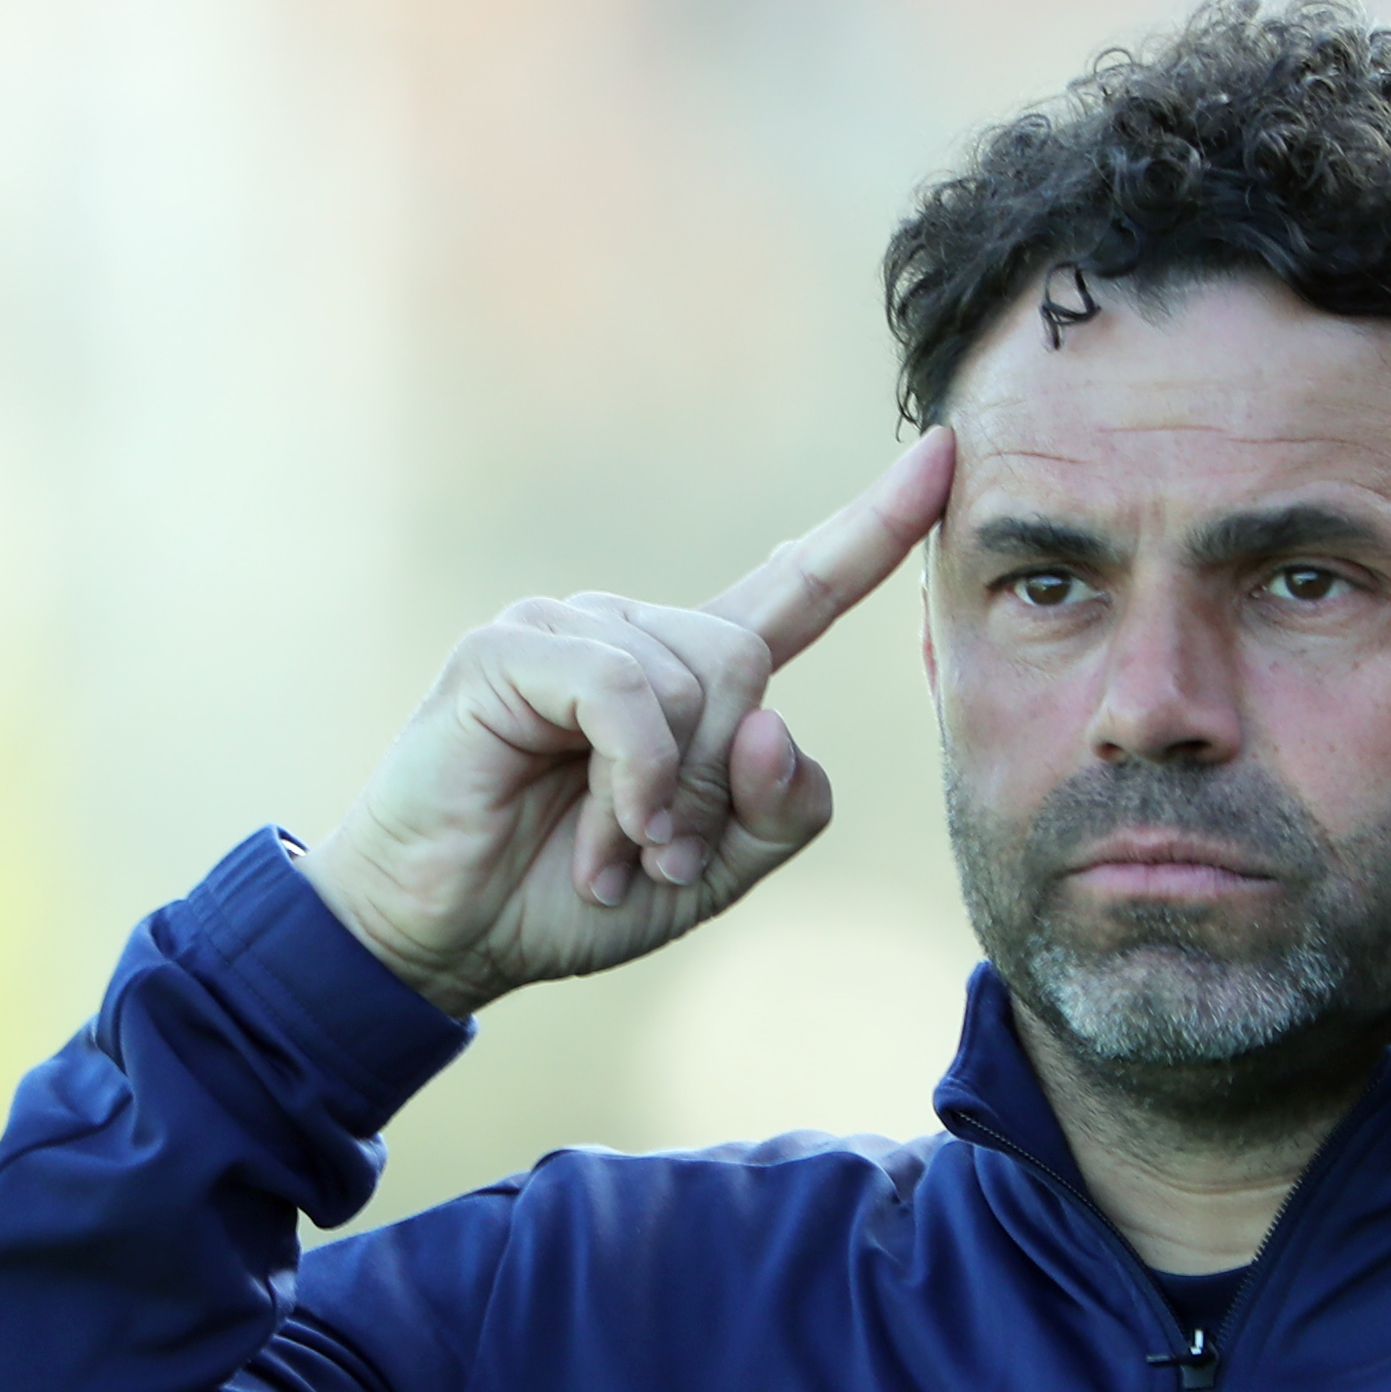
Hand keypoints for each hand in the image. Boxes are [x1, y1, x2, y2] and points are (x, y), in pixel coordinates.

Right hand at [302, 432, 955, 1013]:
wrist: (443, 932)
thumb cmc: (564, 898)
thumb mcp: (711, 876)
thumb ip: (778, 812)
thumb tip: (778, 725)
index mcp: (690, 679)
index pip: (798, 588)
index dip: (871, 530)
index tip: (947, 459)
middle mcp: (636, 635)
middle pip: (749, 663)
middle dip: (721, 783)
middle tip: (662, 857)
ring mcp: (570, 627)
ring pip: (694, 681)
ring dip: (666, 799)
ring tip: (612, 854)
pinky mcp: (513, 646)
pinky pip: (627, 688)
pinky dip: (635, 772)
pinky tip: (611, 832)